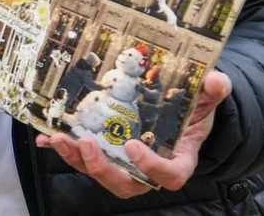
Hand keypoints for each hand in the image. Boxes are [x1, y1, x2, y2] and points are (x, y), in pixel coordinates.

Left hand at [34, 69, 231, 196]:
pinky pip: (82, 158)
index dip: (151, 166)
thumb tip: (218, 80)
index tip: (133, 146)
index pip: (168, 176)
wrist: (176, 113)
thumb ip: (213, 93)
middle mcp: (147, 169)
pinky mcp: (104, 154)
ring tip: (58, 138)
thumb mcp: (206, 101)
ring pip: (99, 172)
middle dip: (102, 168)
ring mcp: (123, 164)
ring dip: (76, 158)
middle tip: (86, 144)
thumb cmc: (192, 112)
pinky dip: (64, 149)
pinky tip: (45, 137)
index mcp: (177, 160)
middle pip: (125, 183)